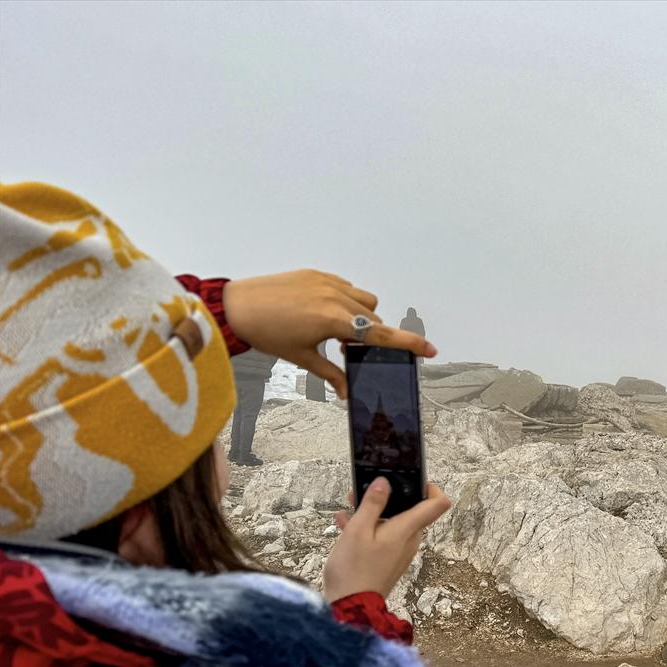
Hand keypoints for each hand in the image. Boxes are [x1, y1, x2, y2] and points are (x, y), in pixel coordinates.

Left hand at [222, 270, 437, 398]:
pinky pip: (346, 287)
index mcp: (334, 321)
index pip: (381, 334)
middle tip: (348, 347)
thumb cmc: (266, 332)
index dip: (409, 343)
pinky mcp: (316, 273)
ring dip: (362, 315)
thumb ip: (331, 374)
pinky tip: (322, 311)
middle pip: (375, 318)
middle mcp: (335, 298)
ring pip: (365, 300)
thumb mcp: (301, 357)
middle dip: (371, 334)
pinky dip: (345, 300)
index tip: (430, 349)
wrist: (236, 305)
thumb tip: (347, 393)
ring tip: (337, 328)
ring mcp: (327, 282)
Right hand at [321, 479, 450, 602]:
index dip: (431, 487)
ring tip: (350, 508)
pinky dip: (369, 529)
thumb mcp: (358, 530)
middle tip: (366, 491)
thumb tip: (384, 483)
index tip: (415, 479)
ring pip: (393, 523)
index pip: (437, 504)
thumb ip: (372, 504)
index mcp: (407, 530)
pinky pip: (384, 538)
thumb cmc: (354, 571)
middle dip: (390, 498)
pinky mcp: (389, 562)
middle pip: (411, 511)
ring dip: (374, 513)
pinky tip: (346, 525)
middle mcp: (409, 541)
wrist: (350, 608)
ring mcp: (400, 552)